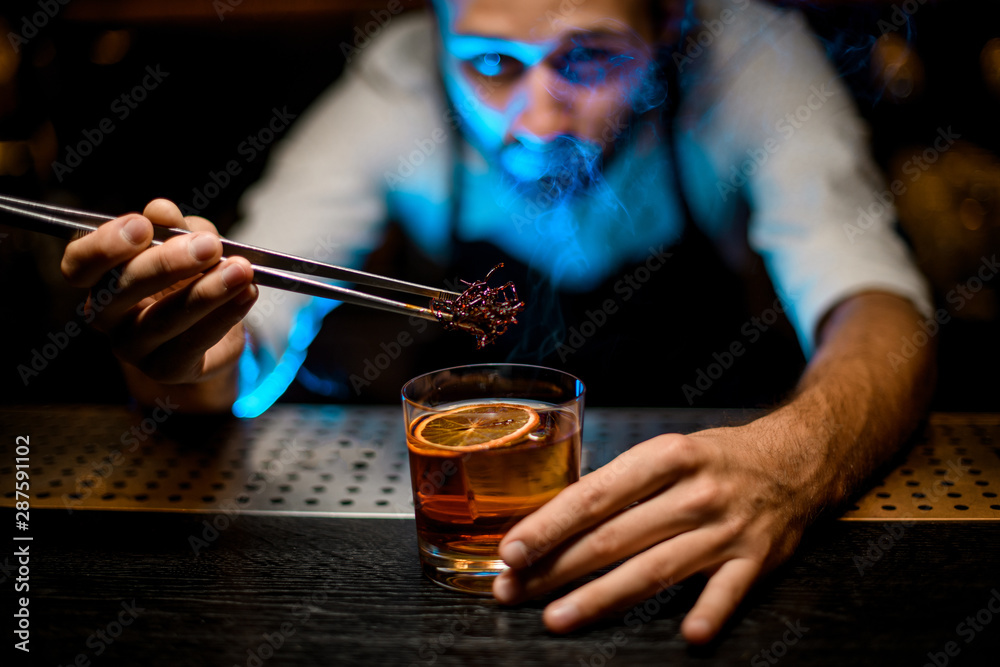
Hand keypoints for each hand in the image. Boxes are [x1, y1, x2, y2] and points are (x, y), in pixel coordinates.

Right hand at [60, 198, 256, 392]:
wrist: (211, 330)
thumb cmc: (186, 278)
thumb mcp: (184, 244)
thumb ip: (175, 228)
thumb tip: (162, 210)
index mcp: (98, 277)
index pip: (79, 263)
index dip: (104, 245)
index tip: (142, 224)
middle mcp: (106, 315)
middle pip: (118, 290)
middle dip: (166, 264)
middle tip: (209, 246)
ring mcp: (132, 347)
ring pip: (162, 319)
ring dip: (206, 291)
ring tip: (241, 270)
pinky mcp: (166, 368)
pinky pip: (194, 343)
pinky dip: (224, 315)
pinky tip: (247, 294)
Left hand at [492, 423, 815, 642]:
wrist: (799, 457)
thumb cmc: (718, 458)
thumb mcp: (667, 452)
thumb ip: (621, 485)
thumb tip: (557, 522)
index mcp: (665, 458)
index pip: (594, 496)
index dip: (549, 526)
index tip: (512, 550)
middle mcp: (693, 493)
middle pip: (614, 537)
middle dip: (556, 567)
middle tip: (513, 590)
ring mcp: (726, 529)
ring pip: (654, 569)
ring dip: (602, 597)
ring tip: (557, 618)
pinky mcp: (756, 560)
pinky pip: (728, 592)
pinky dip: (708, 613)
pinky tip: (685, 636)